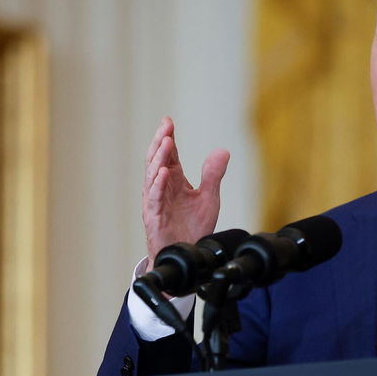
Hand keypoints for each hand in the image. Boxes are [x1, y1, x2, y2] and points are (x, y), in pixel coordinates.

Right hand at [142, 117, 229, 266]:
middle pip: (157, 160)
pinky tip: (164, 172)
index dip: (167, 137)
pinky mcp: (154, 217)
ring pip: (153, 176)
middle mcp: (162, 188)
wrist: (188, 255)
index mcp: (174, 181)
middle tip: (166, 126)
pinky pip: (155, 199)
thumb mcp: (208, 198)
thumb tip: (223, 151)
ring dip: (159, 158)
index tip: (168, 121)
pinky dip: (159, 185)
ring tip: (166, 142)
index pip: (168, 155)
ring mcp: (156, 202)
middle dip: (161, 142)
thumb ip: (213, 175)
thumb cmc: (193, 228)